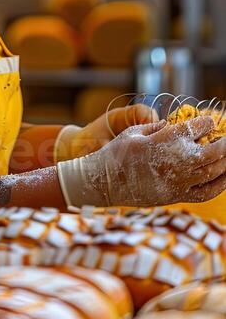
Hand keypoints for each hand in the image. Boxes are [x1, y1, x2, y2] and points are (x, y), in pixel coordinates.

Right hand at [57, 114, 225, 208]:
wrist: (105, 182)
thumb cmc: (116, 153)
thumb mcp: (134, 131)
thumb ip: (156, 126)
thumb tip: (173, 124)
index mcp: (163, 140)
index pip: (195, 129)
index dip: (207, 124)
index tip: (210, 122)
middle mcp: (174, 161)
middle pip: (212, 151)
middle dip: (225, 144)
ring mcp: (177, 181)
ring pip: (212, 171)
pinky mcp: (176, 196)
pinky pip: (205, 192)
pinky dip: (220, 184)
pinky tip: (225, 177)